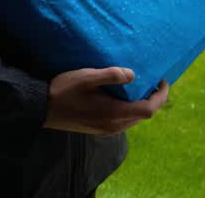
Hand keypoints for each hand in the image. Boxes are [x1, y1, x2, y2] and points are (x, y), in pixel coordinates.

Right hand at [42, 67, 168, 134]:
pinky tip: (124, 97)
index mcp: (114, 113)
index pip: (148, 109)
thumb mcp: (86, 77)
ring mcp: (107, 130)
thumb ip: (110, 75)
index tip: (163, 81)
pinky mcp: (100, 129)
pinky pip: (124, 121)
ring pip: (134, 119)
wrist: (41, 109)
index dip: (161, 96)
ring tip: (141, 87)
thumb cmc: (63, 90)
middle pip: (144, 116)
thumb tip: (133, 75)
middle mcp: (114, 126)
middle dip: (153, 99)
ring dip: (142, 105)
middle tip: (154, 81)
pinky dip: (131, 109)